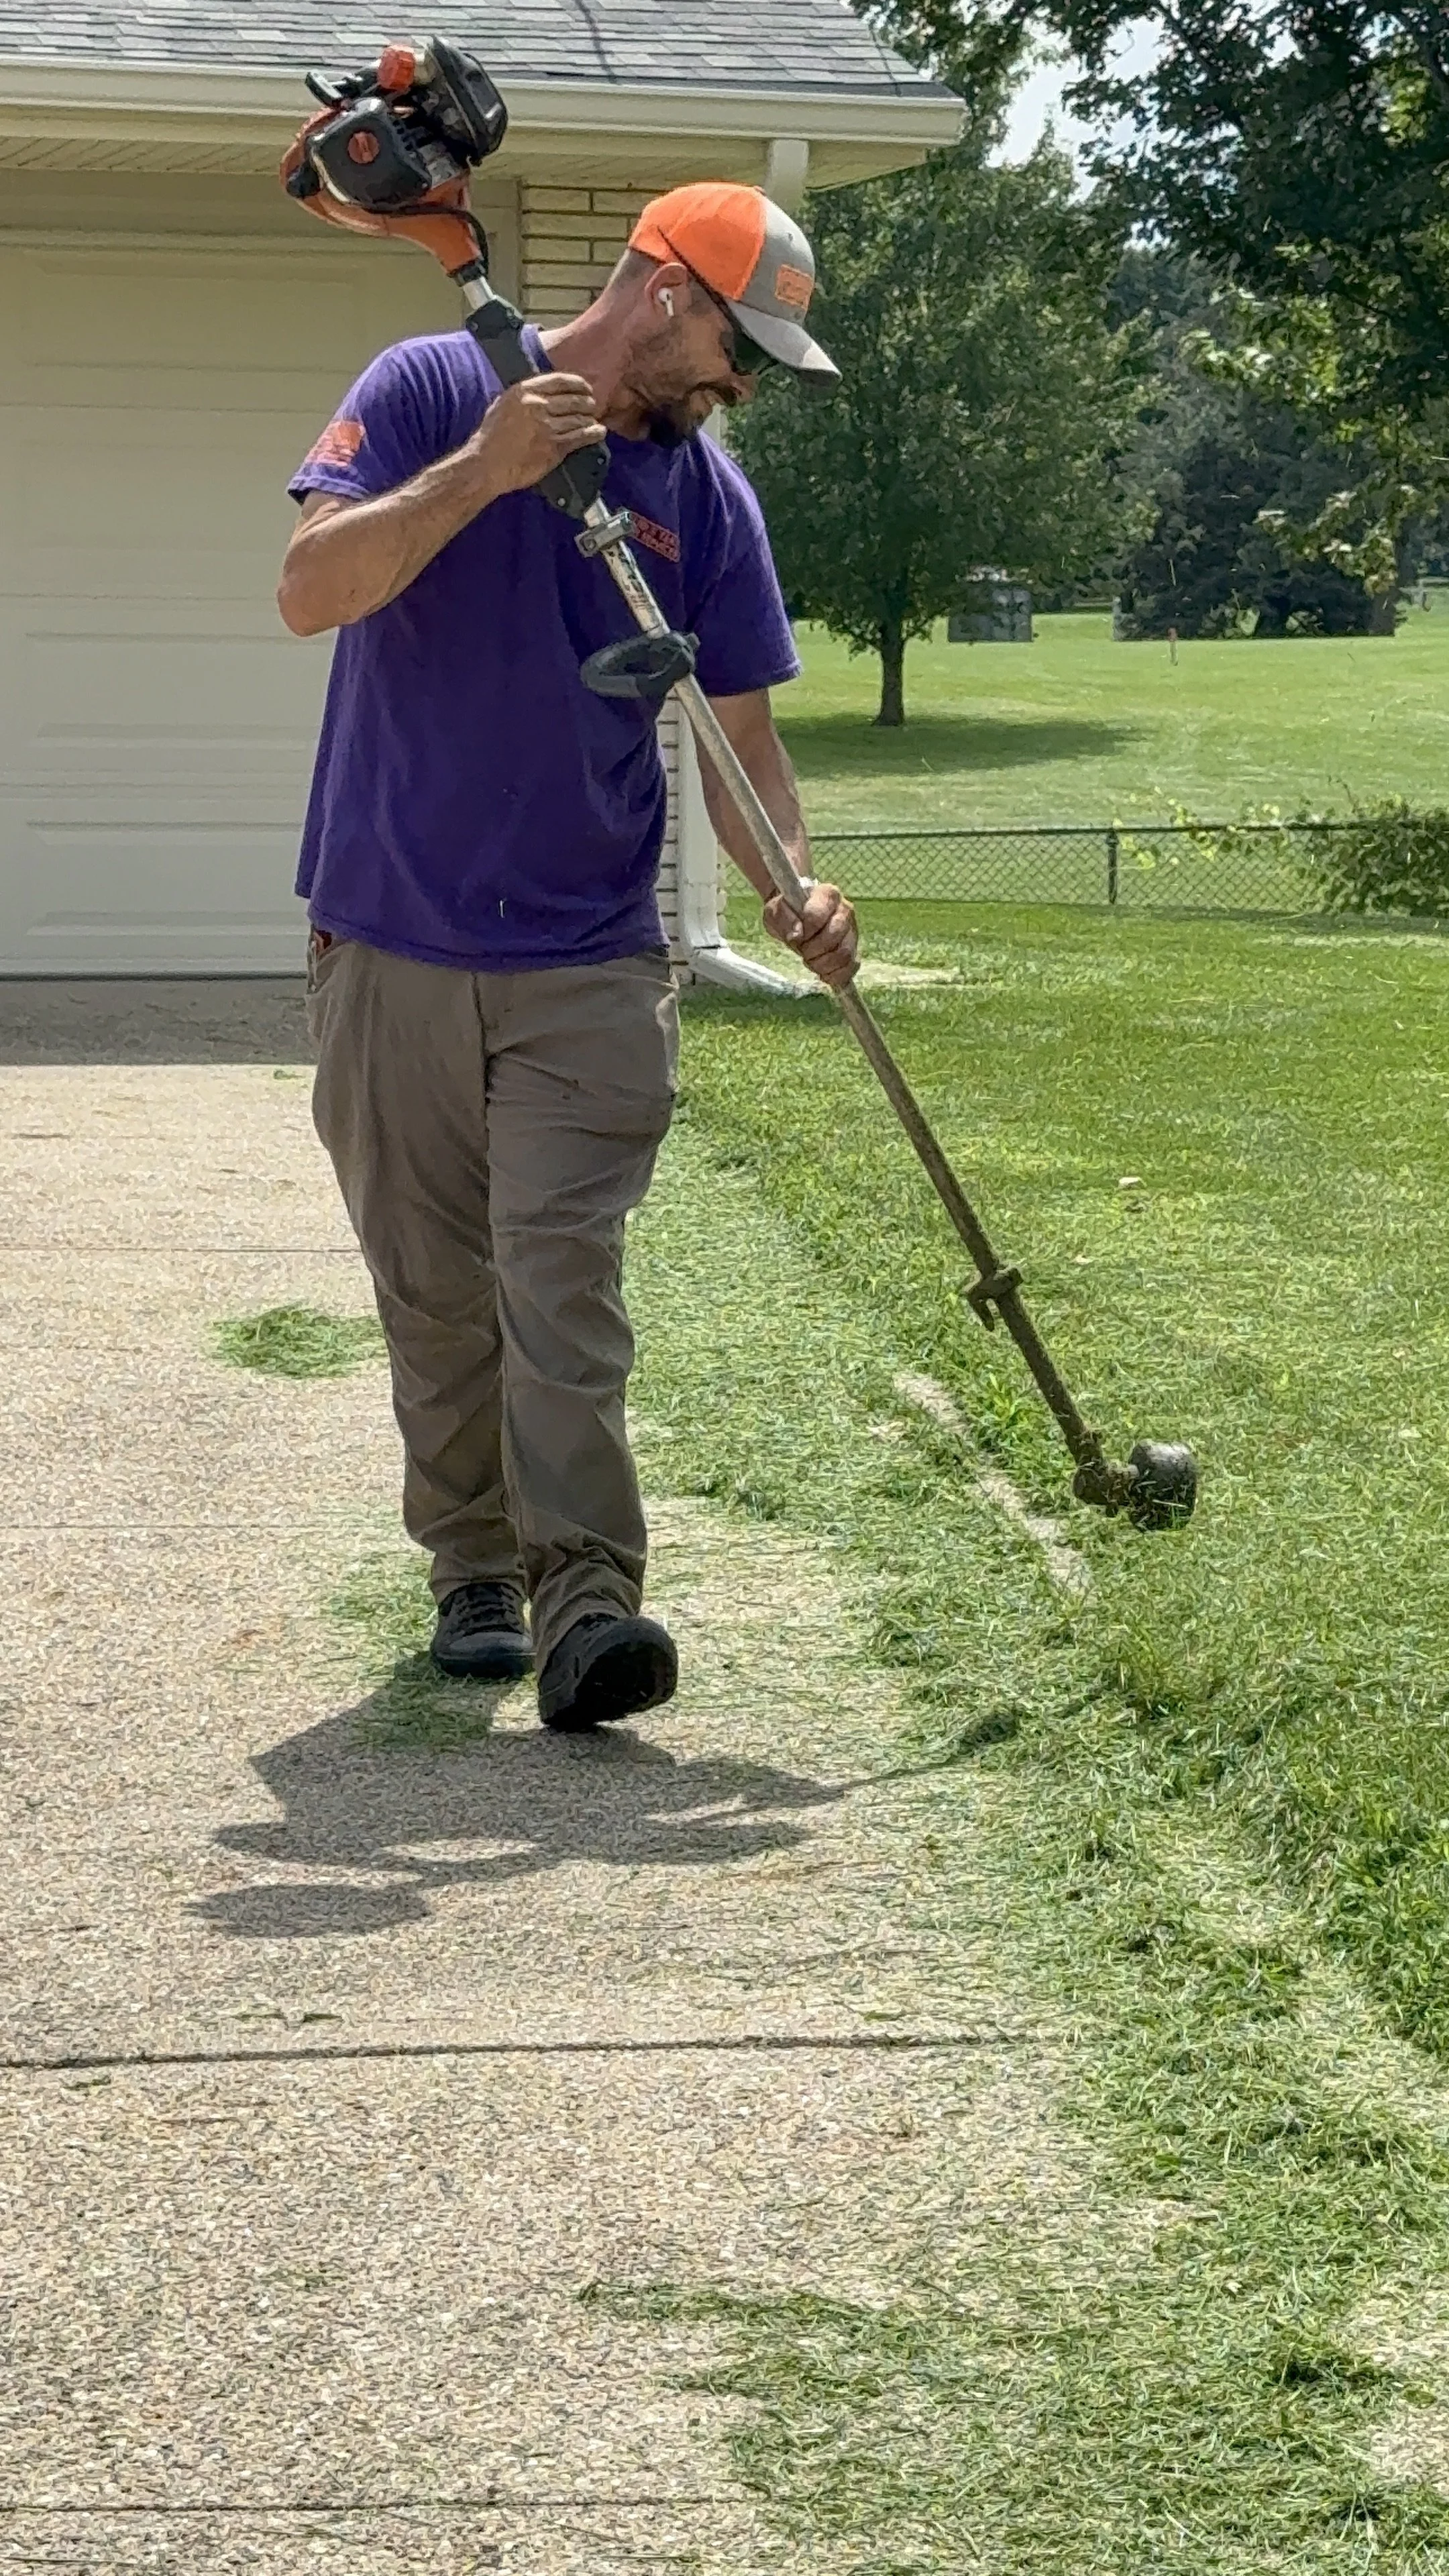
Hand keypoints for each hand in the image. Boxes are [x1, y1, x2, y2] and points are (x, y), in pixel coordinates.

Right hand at [470, 374, 606, 495]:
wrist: (486, 464)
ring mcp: (548, 427)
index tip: (585, 387)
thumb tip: (540, 393)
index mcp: (524, 391)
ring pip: (579, 418)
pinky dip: (593, 433)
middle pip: (573, 400)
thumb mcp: (503, 405)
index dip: (577, 383)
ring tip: (595, 420)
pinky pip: (580, 437)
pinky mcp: (554, 447)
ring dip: (590, 419)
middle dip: (586, 402)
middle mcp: (538, 405)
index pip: (560, 381)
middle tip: (592, 405)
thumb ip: (523, 397)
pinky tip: (599, 432)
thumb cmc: (490, 437)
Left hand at [763, 880, 858, 988]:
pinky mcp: (853, 947)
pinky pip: (852, 966)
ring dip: (823, 965)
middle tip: (802, 951)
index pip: (817, 917)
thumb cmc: (787, 911)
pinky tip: (823, 974)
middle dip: (813, 951)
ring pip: (844, 954)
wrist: (795, 916)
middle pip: (834, 937)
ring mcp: (852, 929)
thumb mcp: (776, 911)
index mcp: (827, 895)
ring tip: (811, 961)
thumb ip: (784, 919)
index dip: (803, 932)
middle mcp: (845, 909)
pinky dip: (837, 975)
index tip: (794, 936)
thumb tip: (797, 936)